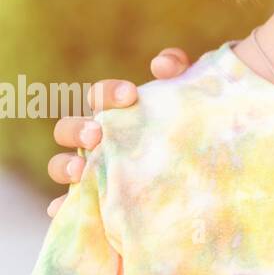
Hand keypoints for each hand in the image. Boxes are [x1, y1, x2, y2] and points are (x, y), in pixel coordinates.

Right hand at [45, 48, 191, 217]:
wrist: (209, 168)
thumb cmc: (193, 123)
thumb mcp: (193, 95)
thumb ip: (180, 70)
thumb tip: (160, 65)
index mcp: (117, 112)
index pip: (101, 96)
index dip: (108, 93)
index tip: (130, 95)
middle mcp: (99, 139)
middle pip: (69, 129)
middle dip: (78, 130)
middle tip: (97, 134)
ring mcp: (94, 170)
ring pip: (62, 166)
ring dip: (64, 166)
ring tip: (80, 171)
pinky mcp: (97, 201)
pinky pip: (71, 206)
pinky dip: (63, 206)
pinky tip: (64, 208)